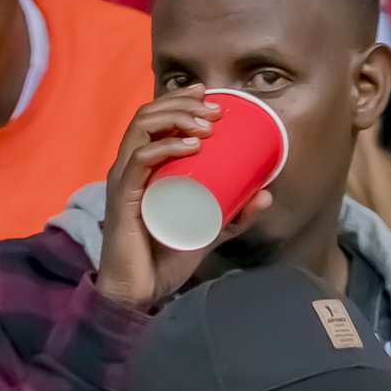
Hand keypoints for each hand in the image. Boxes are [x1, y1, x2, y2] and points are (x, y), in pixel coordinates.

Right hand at [95, 90, 271, 310]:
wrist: (140, 292)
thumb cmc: (165, 258)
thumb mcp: (209, 230)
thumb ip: (235, 214)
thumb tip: (267, 194)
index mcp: (144, 167)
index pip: (156, 118)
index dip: (181, 101)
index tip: (211, 98)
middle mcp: (131, 166)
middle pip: (149, 115)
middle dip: (184, 104)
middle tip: (215, 112)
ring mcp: (125, 179)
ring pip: (142, 128)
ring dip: (177, 118)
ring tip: (206, 126)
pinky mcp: (123, 197)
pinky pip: (139, 161)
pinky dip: (165, 148)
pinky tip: (191, 146)